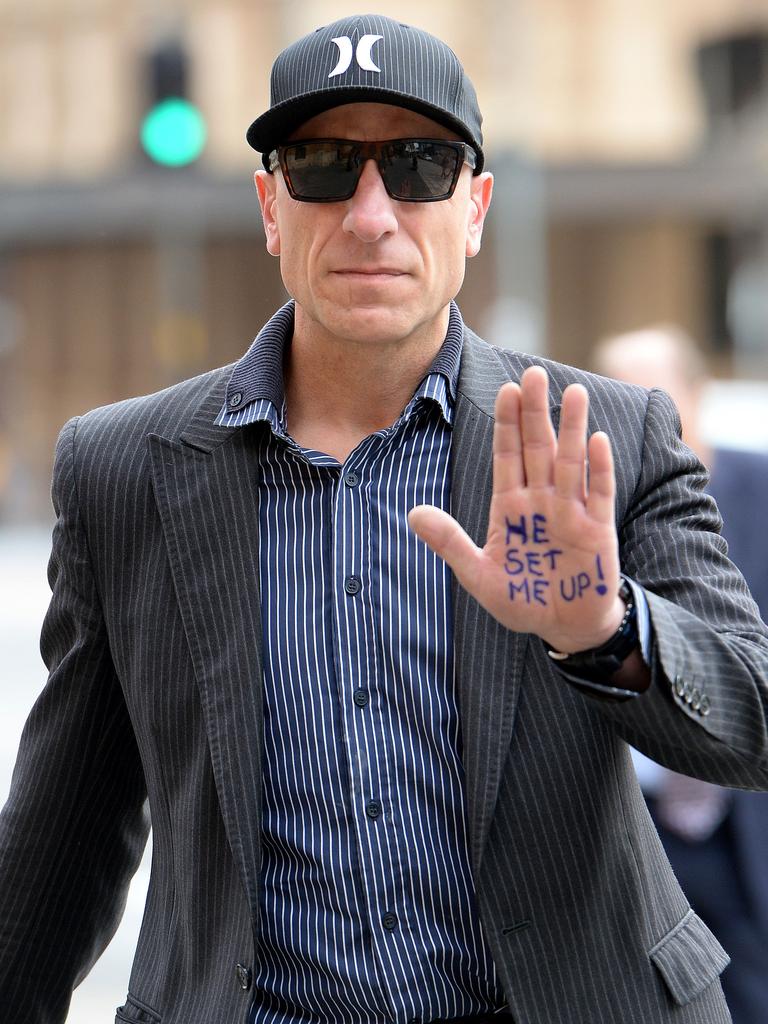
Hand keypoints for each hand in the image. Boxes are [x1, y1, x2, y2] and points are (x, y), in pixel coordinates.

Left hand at [408, 366, 624, 652]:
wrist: (564, 627)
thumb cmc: (521, 599)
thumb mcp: (478, 575)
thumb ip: (450, 543)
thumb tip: (413, 513)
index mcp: (510, 506)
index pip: (507, 455)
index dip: (507, 424)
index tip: (506, 389)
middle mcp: (541, 501)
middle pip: (538, 448)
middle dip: (535, 412)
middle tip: (534, 373)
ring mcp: (571, 512)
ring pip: (570, 462)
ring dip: (572, 428)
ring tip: (574, 392)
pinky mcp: (597, 529)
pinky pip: (599, 493)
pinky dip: (598, 469)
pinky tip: (596, 440)